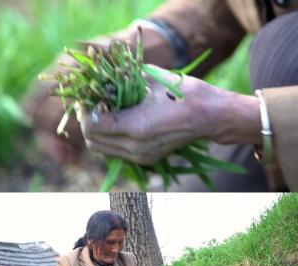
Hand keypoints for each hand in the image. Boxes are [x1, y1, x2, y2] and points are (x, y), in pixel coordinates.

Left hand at [80, 65, 260, 164]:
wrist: (212, 116)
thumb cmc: (184, 92)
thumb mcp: (151, 78)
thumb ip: (122, 78)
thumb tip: (101, 74)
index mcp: (135, 126)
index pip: (92, 126)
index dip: (85, 112)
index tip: (87, 98)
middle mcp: (135, 146)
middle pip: (92, 141)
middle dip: (87, 123)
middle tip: (91, 106)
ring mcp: (141, 156)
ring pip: (102, 149)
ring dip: (97, 132)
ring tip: (103, 113)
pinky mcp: (146, 159)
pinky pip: (115, 152)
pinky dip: (109, 139)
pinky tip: (117, 121)